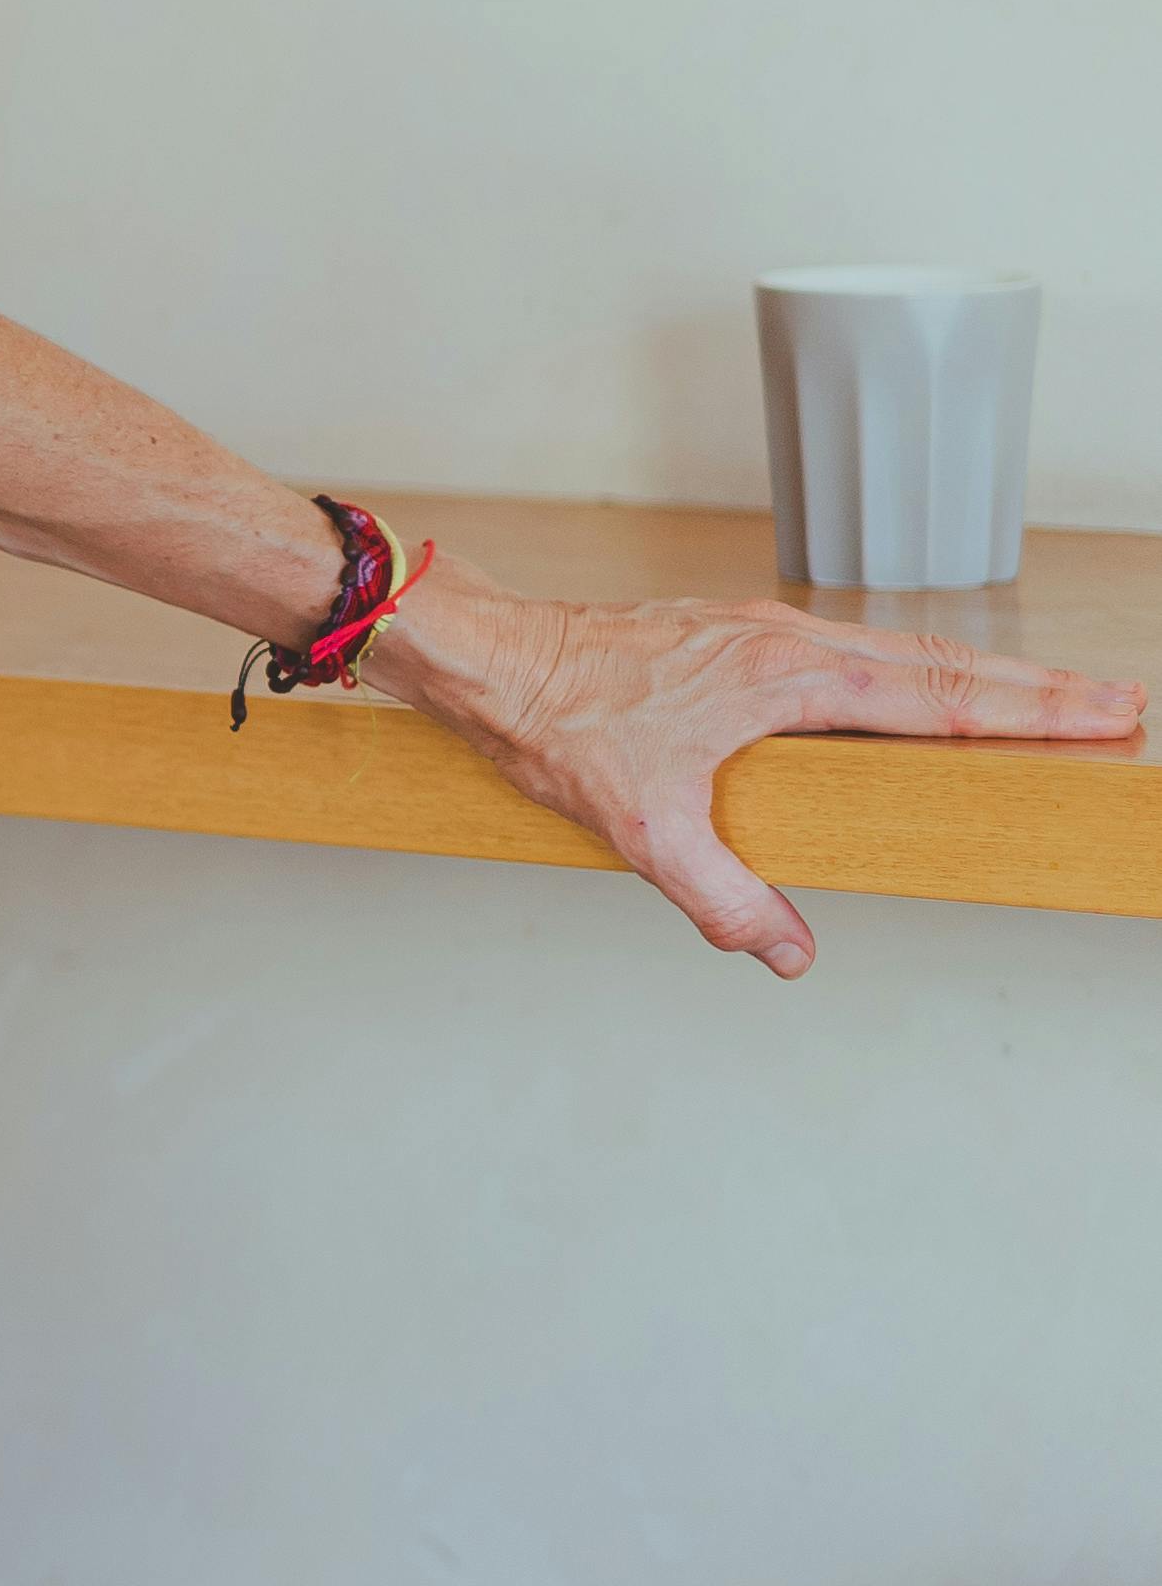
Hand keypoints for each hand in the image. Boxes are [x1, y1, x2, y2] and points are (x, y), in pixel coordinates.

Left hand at [369, 575, 1145, 972]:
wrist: (487, 653)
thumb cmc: (555, 721)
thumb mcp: (640, 829)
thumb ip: (722, 897)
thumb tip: (787, 953)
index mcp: (789, 678)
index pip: (942, 699)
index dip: (1032, 711)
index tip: (1107, 711)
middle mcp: (787, 642)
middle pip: (942, 664)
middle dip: (1035, 686)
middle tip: (1119, 700)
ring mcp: (759, 632)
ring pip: (897, 652)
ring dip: (975, 673)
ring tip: (1041, 695)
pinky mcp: (731, 636)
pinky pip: (848, 653)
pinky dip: (907, 669)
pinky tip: (912, 692)